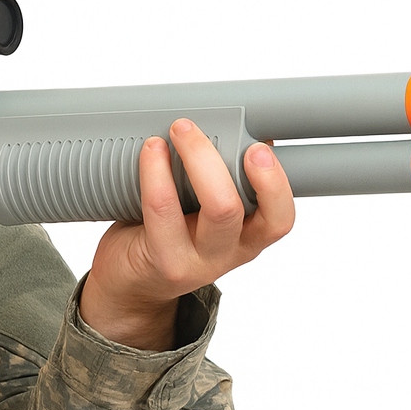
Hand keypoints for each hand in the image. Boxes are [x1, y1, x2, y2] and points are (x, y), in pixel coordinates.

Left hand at [79, 118, 294, 350]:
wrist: (130, 282)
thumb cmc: (167, 235)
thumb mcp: (203, 213)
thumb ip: (224, 179)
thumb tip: (243, 127)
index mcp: (248, 237)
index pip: (280, 218)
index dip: (275, 183)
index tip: (259, 147)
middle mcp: (227, 252)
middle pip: (237, 208)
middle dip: (217, 159)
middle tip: (193, 127)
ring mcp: (195, 261)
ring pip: (212, 209)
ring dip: (195, 159)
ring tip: (177, 130)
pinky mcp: (163, 259)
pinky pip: (163, 210)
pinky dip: (156, 173)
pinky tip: (152, 150)